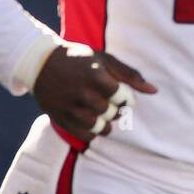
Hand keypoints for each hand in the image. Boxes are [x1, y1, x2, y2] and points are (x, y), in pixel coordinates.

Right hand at [32, 44, 157, 142]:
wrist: (39, 63)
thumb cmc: (76, 58)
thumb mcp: (103, 59)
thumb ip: (129, 74)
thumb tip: (154, 91)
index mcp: (94, 76)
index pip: (122, 97)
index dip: (124, 96)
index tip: (118, 92)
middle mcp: (82, 94)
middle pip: (111, 113)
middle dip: (114, 108)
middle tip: (106, 100)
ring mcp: (69, 108)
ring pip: (100, 127)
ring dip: (105, 122)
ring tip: (99, 111)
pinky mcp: (60, 118)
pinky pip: (85, 135)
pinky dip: (91, 130)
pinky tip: (89, 119)